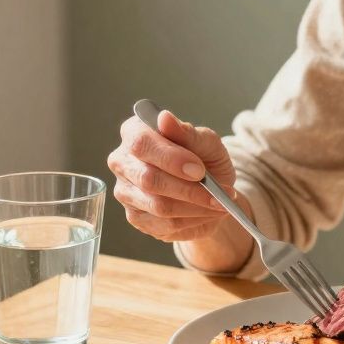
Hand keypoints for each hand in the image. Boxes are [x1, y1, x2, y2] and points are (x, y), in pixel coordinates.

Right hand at [107, 110, 237, 242]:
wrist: (211, 189)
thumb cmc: (204, 158)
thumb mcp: (206, 142)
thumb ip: (187, 132)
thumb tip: (164, 118)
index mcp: (134, 132)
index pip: (141, 144)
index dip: (171, 158)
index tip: (199, 169)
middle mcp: (122, 161)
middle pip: (148, 179)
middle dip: (188, 189)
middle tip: (219, 193)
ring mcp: (125, 192)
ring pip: (159, 205)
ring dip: (196, 207)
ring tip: (221, 203)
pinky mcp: (136, 217)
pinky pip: (164, 224)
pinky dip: (193, 220)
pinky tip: (208, 212)